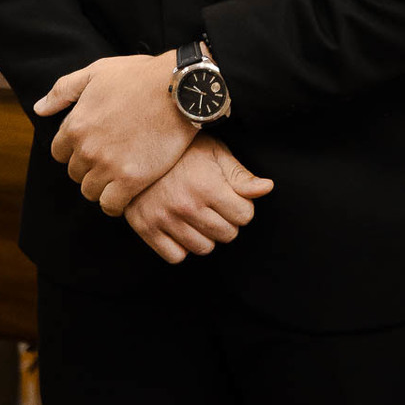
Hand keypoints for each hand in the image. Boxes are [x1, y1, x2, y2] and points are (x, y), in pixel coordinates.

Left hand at [35, 51, 196, 214]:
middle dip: (89, 168)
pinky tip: (125, 193)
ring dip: (101, 186)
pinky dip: (115, 203)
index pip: (59, 153)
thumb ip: (63, 90)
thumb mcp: (97, 72)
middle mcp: (87, 149)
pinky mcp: (132, 180)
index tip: (93, 146)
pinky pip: (111, 205)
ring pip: (91, 192)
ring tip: (118, 176)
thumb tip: (39, 108)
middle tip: (110, 159)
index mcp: (75, 125)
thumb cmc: (140, 76)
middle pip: (76, 174)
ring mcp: (109, 166)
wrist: (180, 89)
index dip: (76, 150)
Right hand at [125, 137, 273, 263]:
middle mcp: (186, 205)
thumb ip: (240, 175)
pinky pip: (176, 256)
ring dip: (206, 236)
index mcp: (207, 186)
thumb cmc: (182, 149)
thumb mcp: (215, 153)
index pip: (245, 216)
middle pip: (227, 235)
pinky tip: (181, 227)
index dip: (242, 206)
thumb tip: (267, 188)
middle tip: (215, 206)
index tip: (231, 197)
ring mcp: (164, 219)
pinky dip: (181, 247)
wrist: (137, 148)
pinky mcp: (146, 228)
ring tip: (198, 215)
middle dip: (227, 222)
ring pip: (204, 248)